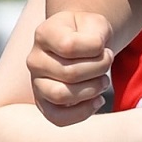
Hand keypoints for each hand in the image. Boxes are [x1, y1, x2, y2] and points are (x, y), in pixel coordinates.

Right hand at [27, 11, 113, 125]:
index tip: (102, 47)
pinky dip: (83, 112)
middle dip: (100, 68)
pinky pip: (58, 118)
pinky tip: (98, 100)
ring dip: (92, 89)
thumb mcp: (96, 24)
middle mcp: (35, 60)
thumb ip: (97, 36)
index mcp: (44, 35)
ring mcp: (37, 83)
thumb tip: (98, 53)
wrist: (81, 41)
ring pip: (61, 96)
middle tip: (107, 62)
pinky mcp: (44, 102)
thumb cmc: (89, 33)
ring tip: (103, 80)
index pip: (70, 47)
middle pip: (70, 74)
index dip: (96, 49)